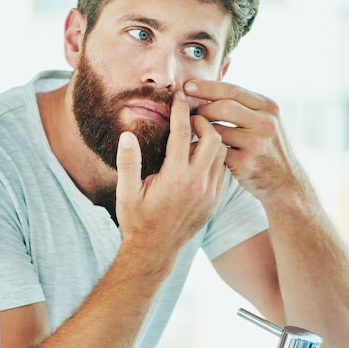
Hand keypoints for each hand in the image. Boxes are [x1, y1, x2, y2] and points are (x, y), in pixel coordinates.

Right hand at [114, 90, 228, 252]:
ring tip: (194, 134)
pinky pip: (222, 168)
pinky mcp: (215, 200)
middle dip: (203, 121)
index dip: (181, 110)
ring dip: (211, 138)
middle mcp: (197, 184)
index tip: (179, 96)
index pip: (183, 134)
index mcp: (175, 179)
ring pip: (221, 152)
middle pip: (213, 138)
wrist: (155, 251)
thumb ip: (128, 163)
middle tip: (189, 117)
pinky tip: (198, 154)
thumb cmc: (136, 220)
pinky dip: (214, 156)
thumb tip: (128, 135)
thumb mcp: (125, 192)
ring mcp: (210, 193)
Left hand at [183, 80, 310, 202]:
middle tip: (187, 112)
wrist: (285, 181)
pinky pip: (216, 151)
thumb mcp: (264, 120)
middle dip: (201, 108)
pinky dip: (204, 148)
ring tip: (191, 130)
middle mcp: (266, 123)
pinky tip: (197, 148)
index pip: (232, 90)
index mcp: (268, 107)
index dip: (207, 86)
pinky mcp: (246, 163)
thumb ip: (242, 105)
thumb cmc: (266, 146)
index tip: (187, 86)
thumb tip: (205, 88)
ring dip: (200, 130)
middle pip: (223, 107)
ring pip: (217, 130)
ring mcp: (257, 144)